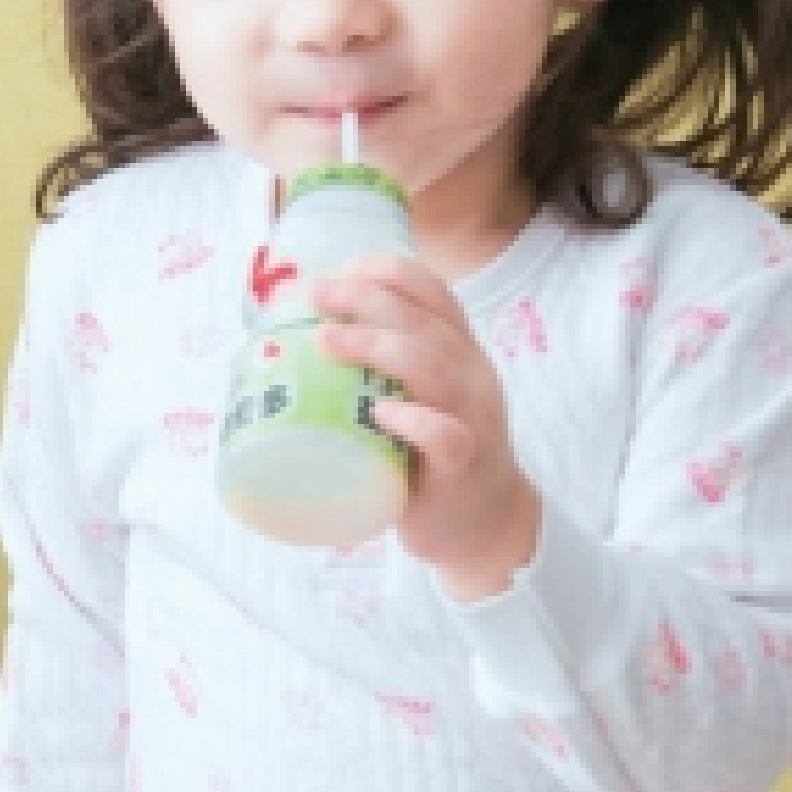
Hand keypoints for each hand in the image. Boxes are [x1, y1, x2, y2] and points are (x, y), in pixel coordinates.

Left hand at [316, 252, 543, 600]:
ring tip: (328, 341)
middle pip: (424, 322)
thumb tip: (308, 341)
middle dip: (368, 299)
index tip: (346, 267)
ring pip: (435, 366)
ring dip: (379, 346)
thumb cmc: (433, 458)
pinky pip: (446, 435)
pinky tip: (381, 413)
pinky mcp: (462, 465)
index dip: (392, 273)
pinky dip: (415, 420)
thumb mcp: (417, 400)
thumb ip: (384, 372)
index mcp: (460, 354)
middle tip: (316, 294)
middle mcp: (471, 376)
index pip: (436, 295)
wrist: (483, 524)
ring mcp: (471, 418)